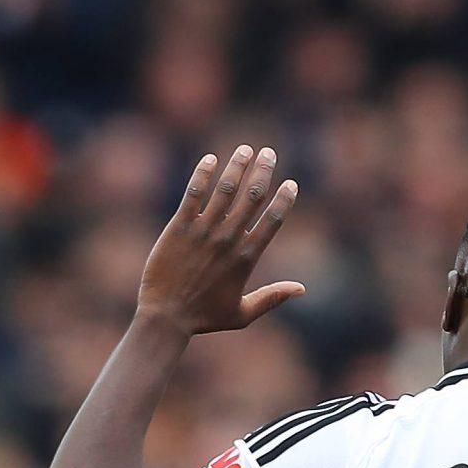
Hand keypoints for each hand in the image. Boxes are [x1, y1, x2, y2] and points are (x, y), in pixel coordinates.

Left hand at [136, 145, 303, 332]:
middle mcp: (227, 241)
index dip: (283, 200)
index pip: (271, 222)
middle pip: (252, 198)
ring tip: (245, 149)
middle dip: (263, 171)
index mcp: (245, 259)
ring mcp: (203, 232)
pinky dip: (203, 175)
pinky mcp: (179, 227)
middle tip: (269, 152)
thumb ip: (272, 297)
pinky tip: (211, 159)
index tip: (291, 183)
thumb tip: (302, 289)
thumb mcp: (243, 314)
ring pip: (225, 191)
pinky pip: (193, 194)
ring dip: (237, 166)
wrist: (166, 317)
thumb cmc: (204, 318)